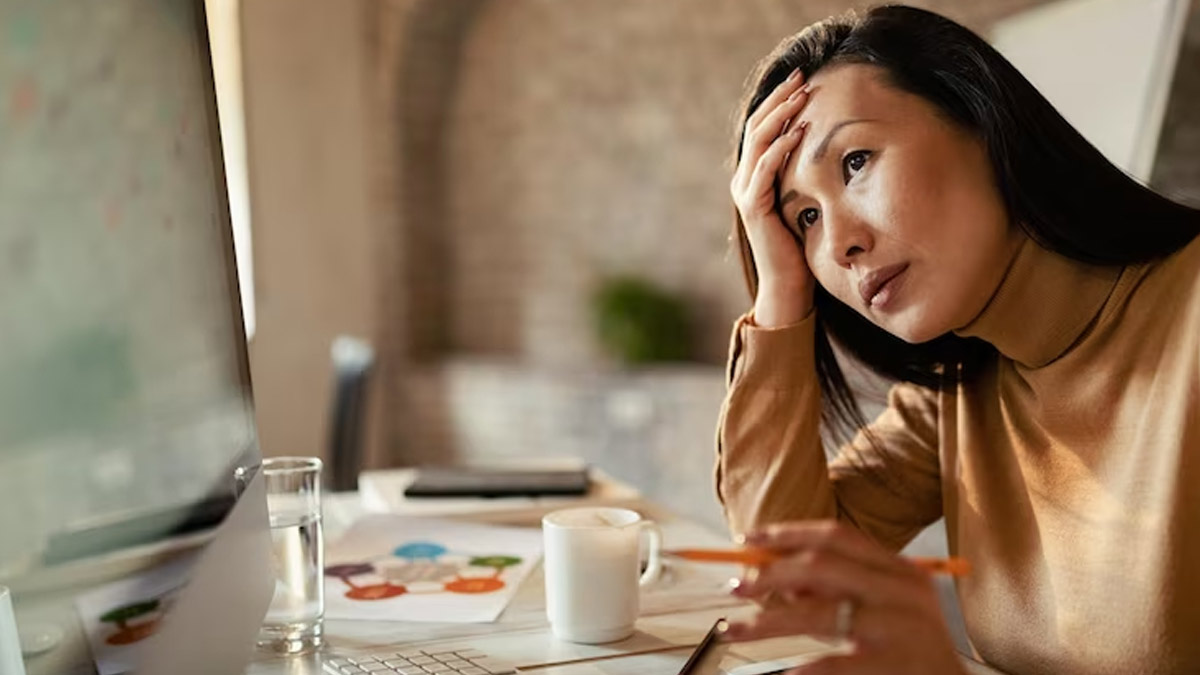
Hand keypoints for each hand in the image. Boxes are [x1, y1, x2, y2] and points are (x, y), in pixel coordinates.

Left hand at [725, 521, 965, 674]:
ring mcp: (903, 629)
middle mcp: (905, 592)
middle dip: (770, 574)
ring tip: (734, 629)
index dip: (787, 533)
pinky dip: (804, 668)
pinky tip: (784, 673)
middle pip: (823, 566)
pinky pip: (837, 664)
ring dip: (768, 622)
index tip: (747, 539)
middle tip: (735, 587)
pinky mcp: (898, 666)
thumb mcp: (882, 613)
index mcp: (901, 572)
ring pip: (820, 614)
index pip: (837, 535)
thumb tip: (779, 580)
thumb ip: (837, 594)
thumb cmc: (912, 654)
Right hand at [730, 68, 816, 327]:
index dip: (781, 101)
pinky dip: (780, 149)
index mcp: (755, 176)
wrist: (789, 288)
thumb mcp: (808, 203)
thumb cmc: (802, 249)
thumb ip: (808, 178)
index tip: (805, 79)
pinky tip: (799, 133)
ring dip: (781, 116)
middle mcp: (745, 180)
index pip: (764, 127)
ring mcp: (746, 194)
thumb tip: (834, 151)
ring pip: (758, 142)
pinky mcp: (753, 208)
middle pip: (757, 126)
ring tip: (802, 96)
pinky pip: (764, 170)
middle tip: (803, 76)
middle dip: (780, 99)